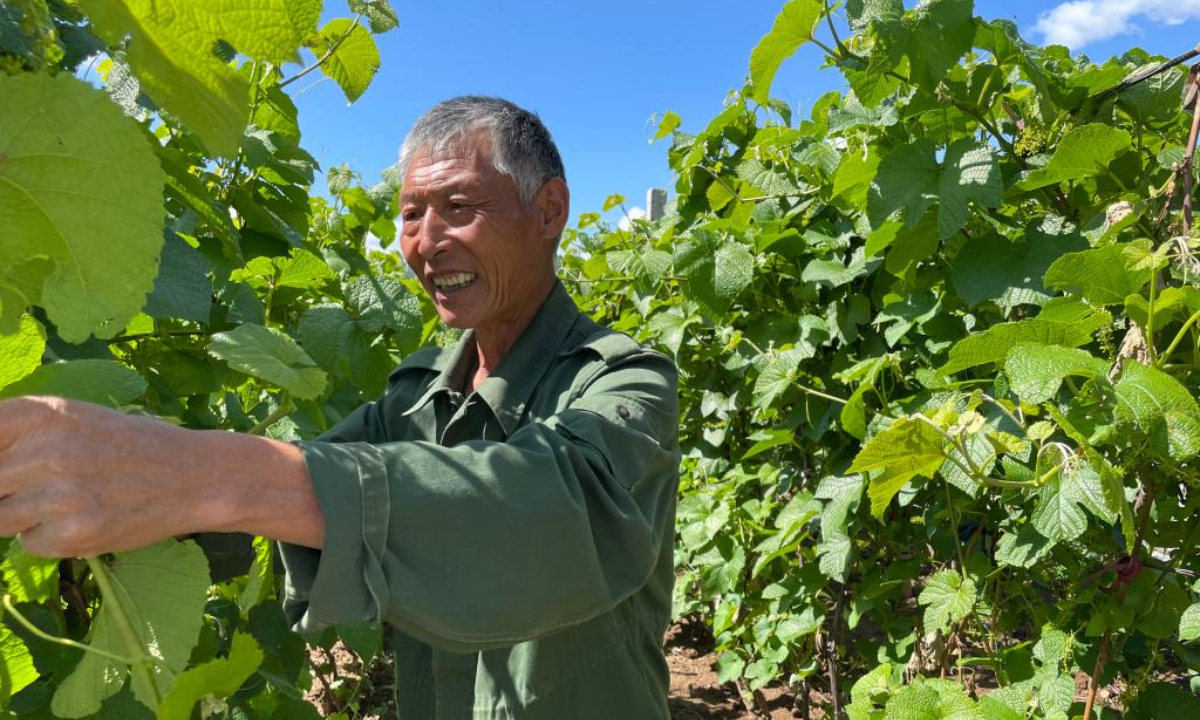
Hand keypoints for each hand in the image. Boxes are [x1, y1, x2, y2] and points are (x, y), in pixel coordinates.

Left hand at [0, 396, 321, 557]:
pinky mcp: (72, 533)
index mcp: (44, 413)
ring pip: (0, 518)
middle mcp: (46, 449)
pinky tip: (84, 519)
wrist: (194, 477)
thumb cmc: (131, 446)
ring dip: (23, 517)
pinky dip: (49, 538)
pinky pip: (28, 544)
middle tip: (45, 488)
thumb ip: (23, 433)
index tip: (12, 471)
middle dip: (8, 489)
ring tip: (65, 502)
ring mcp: (58, 494)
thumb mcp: (77, 420)